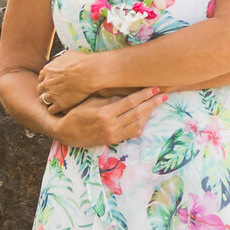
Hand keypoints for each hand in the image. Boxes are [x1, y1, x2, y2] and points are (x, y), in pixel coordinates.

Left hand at [37, 49, 98, 111]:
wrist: (90, 72)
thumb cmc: (82, 61)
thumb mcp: (67, 55)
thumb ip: (60, 60)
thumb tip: (61, 59)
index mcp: (47, 70)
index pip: (41, 78)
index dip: (46, 80)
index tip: (52, 82)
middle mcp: (47, 83)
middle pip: (40, 89)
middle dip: (46, 90)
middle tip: (54, 91)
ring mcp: (52, 94)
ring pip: (43, 100)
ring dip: (49, 100)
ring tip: (57, 100)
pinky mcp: (60, 104)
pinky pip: (51, 110)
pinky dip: (55, 109)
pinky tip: (61, 106)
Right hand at [52, 89, 166, 145]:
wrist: (66, 133)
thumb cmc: (77, 112)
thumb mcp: (91, 101)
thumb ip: (109, 98)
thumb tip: (127, 92)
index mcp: (105, 113)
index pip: (130, 102)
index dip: (144, 95)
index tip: (154, 88)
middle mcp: (111, 125)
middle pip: (137, 113)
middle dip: (152, 103)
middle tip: (163, 95)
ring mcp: (113, 135)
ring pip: (138, 124)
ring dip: (149, 114)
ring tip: (157, 104)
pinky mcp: (113, 141)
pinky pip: (132, 133)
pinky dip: (141, 124)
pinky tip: (146, 117)